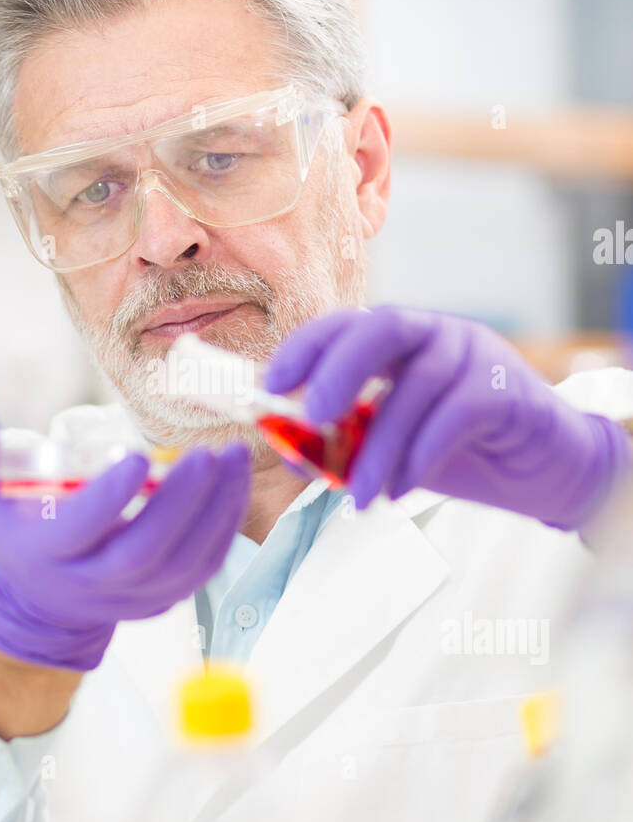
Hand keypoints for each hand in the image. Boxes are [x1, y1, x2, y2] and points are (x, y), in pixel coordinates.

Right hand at [0, 406, 249, 667]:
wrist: (46, 600)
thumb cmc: (20, 531)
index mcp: (48, 553)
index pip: (81, 531)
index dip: (110, 497)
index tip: (140, 454)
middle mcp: (92, 582)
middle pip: (142, 552)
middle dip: (180, 503)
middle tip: (205, 453)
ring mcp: (133, 597)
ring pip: (183, 563)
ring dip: (216, 510)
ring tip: (232, 458)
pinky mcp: (165, 599)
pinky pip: (204, 567)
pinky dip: (225, 526)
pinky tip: (233, 484)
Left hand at [264, 305, 629, 530]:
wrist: (546, 472)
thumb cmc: (464, 453)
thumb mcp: (394, 449)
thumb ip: (347, 446)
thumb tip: (288, 454)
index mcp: (404, 341)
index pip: (348, 324)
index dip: (307, 347)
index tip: (274, 384)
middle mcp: (438, 335)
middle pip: (384, 327)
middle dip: (339, 368)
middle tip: (312, 415)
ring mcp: (476, 355)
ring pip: (417, 386)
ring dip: (380, 446)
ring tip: (360, 497)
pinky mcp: (508, 388)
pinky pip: (457, 412)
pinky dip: (421, 453)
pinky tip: (400, 490)